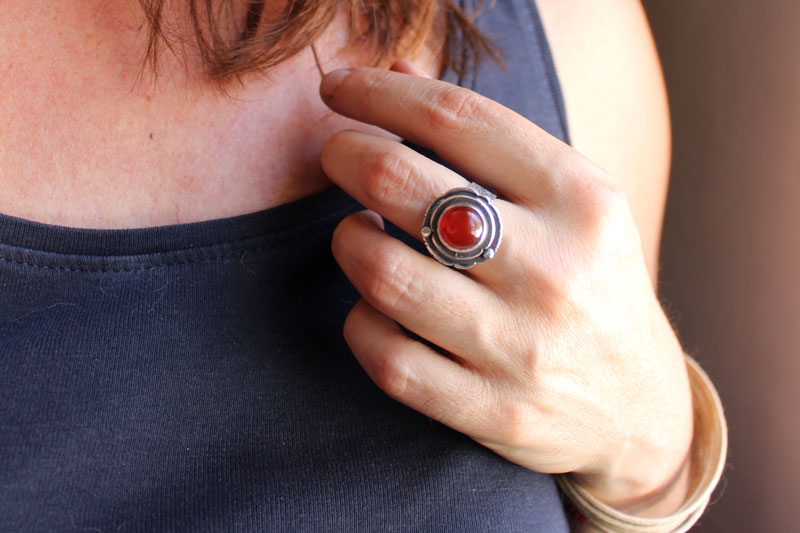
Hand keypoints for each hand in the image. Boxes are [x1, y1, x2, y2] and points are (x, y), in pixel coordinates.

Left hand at [319, 65, 693, 512]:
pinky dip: (360, 322)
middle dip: (346, 156)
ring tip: (358, 232)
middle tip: (337, 155)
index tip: (338, 89)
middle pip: (402, 185)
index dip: (378, 93)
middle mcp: (553, 270)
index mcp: (580, 199)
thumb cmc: (592, 282)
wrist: (639, 403)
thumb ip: (490, 139)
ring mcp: (521, 347)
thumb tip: (396, 73)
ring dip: (348, 241)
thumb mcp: (572, 200)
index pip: (454, 118)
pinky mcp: (492, 410)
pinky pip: (388, 358)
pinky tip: (373, 306)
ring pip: (382, 273)